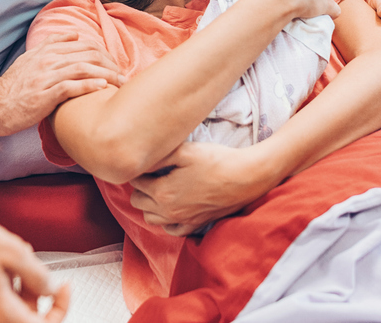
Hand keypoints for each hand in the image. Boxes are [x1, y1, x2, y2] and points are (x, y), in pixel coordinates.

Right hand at [0, 34, 123, 135]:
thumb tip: (74, 34)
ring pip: (83, 69)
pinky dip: (89, 86)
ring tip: (120, 82)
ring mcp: (46, 77)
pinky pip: (71, 87)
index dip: (104, 53)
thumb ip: (52, 44)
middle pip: (88, 55)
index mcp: (47, 51)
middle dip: (110, 64)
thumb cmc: (15, 85)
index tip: (115, 64)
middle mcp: (48, 60)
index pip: (84, 44)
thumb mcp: (30, 58)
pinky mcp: (45, 95)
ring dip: (106, 75)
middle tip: (123, 75)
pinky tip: (103, 87)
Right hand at [0, 211, 68, 322]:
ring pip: (9, 311)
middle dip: (37, 293)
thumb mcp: (12, 251)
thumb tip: (52, 287)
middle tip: (35, 269)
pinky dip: (2, 288)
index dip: (61, 307)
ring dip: (19, 288)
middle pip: (26, 318)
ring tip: (13, 259)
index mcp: (2, 315)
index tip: (65, 289)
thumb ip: (38, 274)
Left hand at [127, 142, 271, 236]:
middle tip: (152, 174)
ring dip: (150, 205)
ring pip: (150, 219)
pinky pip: (171, 230)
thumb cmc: (215, 160)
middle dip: (140, 188)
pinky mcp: (195, 225)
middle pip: (138, 202)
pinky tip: (173, 207)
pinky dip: (167, 221)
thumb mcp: (185, 151)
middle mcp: (168, 211)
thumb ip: (159, 157)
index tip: (147, 163)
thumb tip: (141, 161)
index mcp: (162, 192)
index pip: (135, 183)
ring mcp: (182, 220)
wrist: (245, 178)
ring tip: (160, 189)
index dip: (139, 170)